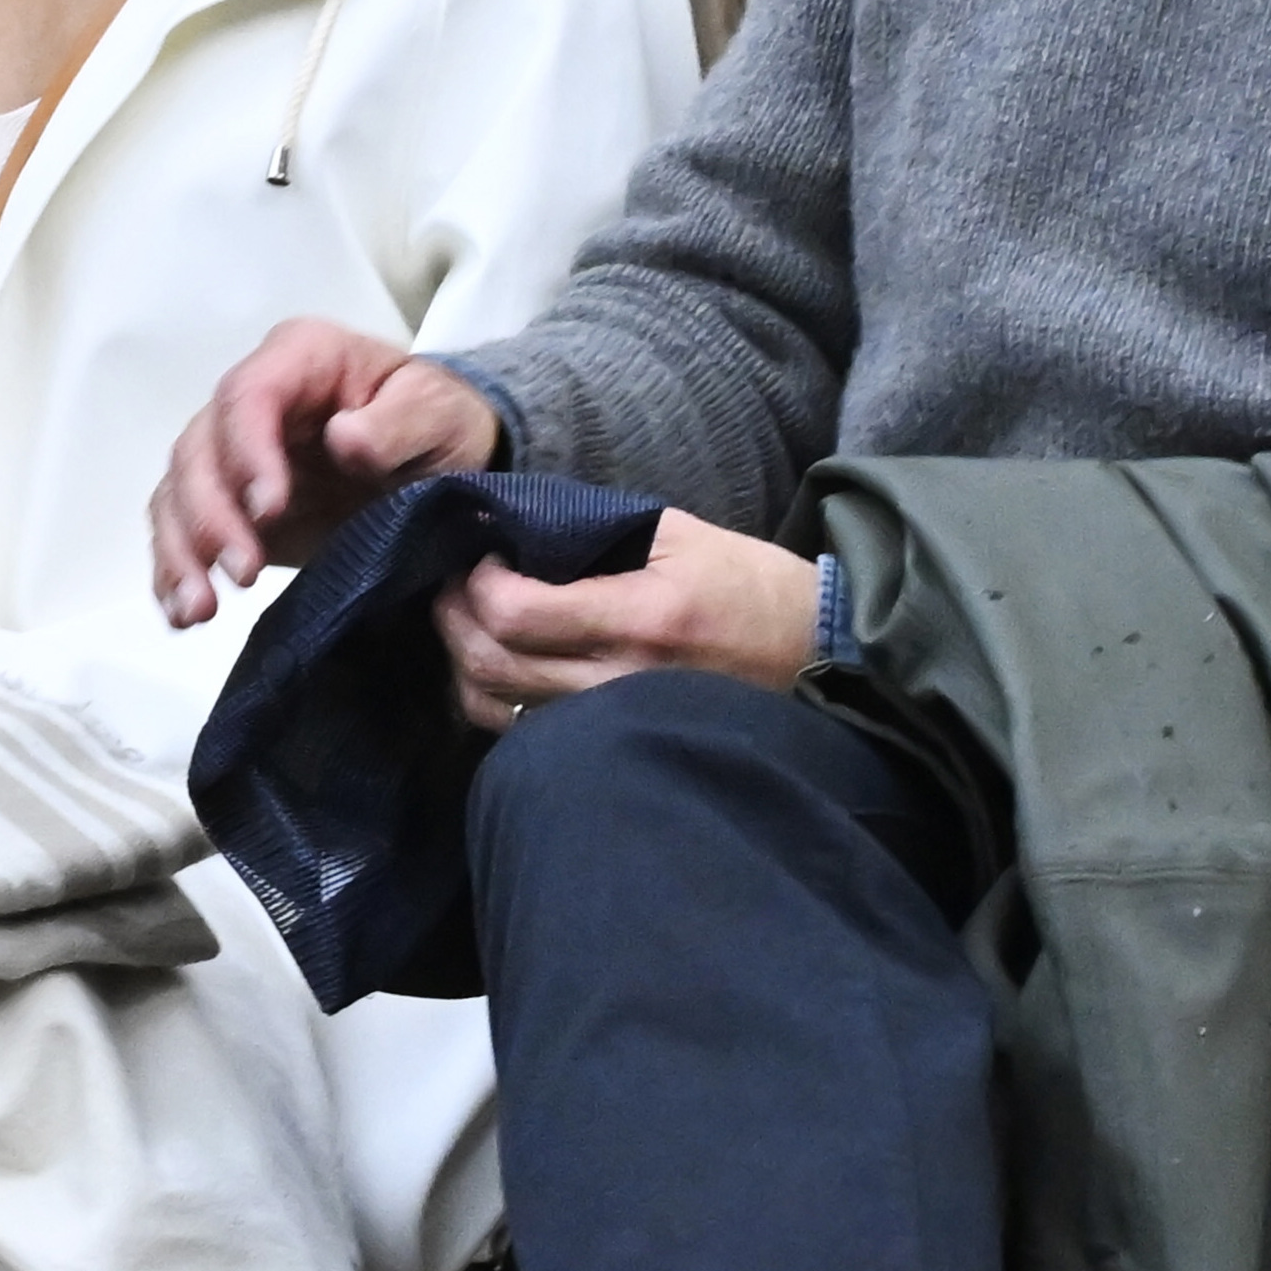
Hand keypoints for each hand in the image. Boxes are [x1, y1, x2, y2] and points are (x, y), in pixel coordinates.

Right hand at [152, 321, 499, 622]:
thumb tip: (343, 439)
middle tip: (245, 572)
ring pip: (178, 492)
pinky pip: (182, 529)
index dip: (246, 452)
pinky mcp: (227, 502)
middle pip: (198, 449)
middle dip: (209, 515)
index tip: (269, 510)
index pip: (248, 395)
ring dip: (182, 551)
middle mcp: (251, 399)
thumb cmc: (440, 425)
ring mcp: (232, 452)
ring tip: (200, 609)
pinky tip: (184, 613)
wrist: (440, 460)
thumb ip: (397, 425)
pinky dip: (175, 571)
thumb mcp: (439, 416)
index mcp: (301, 358)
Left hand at [436, 511, 825, 730]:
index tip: (479, 558)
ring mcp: (616, 724)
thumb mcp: (684, 536)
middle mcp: (620, 681)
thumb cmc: (752, 588)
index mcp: (642, 618)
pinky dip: (493, 702)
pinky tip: (497, 667)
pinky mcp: (614, 746)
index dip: (476, 584)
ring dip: (463, 663)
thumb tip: (512, 523)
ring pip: (496, 710)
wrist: (820, 660)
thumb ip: (596, 530)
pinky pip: (523, 736)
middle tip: (450, 585)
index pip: (516, 613)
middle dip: (453, 619)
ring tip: (465, 623)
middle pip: (491, 665)